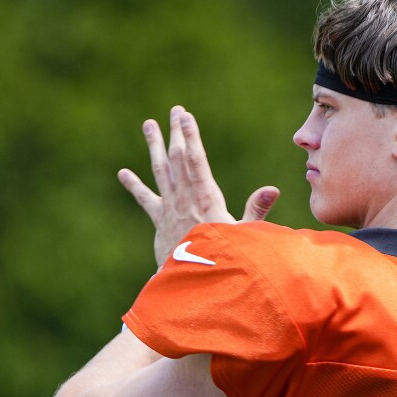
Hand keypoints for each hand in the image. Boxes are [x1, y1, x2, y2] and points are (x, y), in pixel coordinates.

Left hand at [118, 106, 279, 267]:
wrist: (192, 285)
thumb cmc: (223, 261)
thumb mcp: (244, 236)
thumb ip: (256, 210)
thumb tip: (272, 189)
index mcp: (205, 199)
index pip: (195, 161)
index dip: (189, 136)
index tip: (185, 116)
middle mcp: (184, 200)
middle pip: (177, 159)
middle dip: (176, 134)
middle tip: (174, 111)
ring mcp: (169, 209)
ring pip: (160, 171)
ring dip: (155, 147)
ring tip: (149, 125)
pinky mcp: (160, 221)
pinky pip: (145, 199)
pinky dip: (135, 186)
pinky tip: (123, 173)